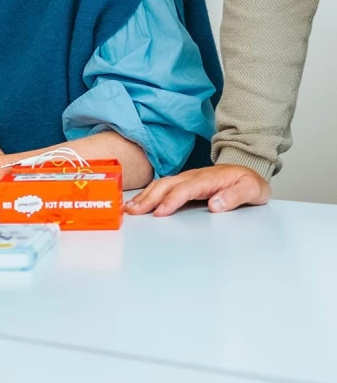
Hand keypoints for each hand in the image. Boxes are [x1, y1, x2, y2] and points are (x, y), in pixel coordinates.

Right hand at [125, 164, 270, 216]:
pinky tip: (140, 201)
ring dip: (145, 196)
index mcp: (209, 179)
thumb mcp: (252, 190)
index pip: (185, 189)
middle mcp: (193, 176)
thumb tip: (214, 204)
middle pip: (167, 185)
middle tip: (133, 212)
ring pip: (161, 184)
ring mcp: (187, 178)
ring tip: (130, 208)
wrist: (248, 169)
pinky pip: (163, 186)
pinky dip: (148, 193)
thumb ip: (235, 197)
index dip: (171, 201)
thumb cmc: (249, 182)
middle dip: (149, 198)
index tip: (160, 213)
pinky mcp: (184, 183)